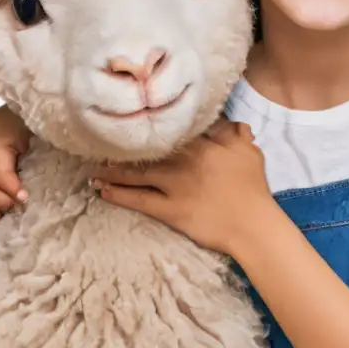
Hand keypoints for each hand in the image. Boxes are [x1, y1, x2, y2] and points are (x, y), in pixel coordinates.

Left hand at [90, 118, 274, 255]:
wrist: (253, 224)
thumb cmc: (253, 188)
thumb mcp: (248, 153)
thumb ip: (235, 134)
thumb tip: (229, 123)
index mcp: (201, 145)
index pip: (171, 132)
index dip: (150, 130)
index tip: (132, 125)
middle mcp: (183, 161)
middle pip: (147, 151)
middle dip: (123, 149)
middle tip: (101, 147)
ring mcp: (174, 186)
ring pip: (137, 174)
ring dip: (113, 172)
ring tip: (94, 170)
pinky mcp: (170, 210)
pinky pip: (138, 200)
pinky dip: (119, 194)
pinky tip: (102, 190)